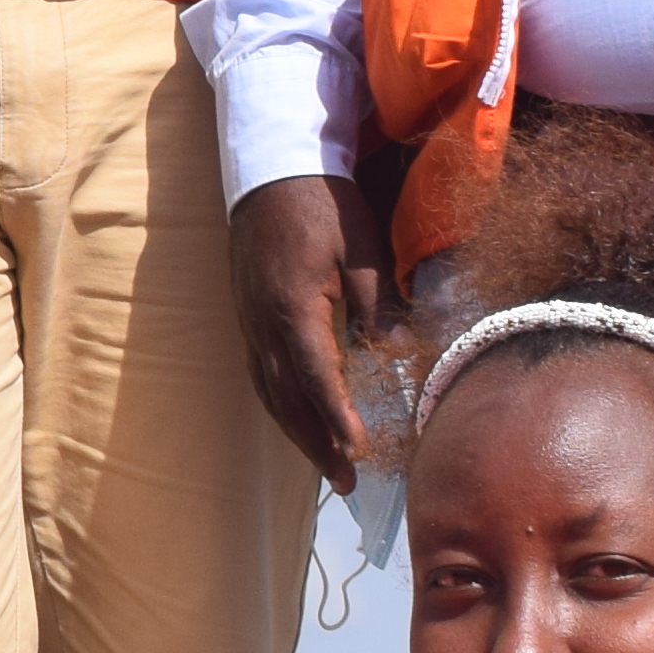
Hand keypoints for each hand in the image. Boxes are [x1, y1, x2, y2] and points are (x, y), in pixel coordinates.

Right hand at [228, 174, 399, 494]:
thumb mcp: (362, 249)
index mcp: (293, 308)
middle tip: (345, 483)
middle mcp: (263, 324)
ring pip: (270, 392)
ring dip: (296, 433)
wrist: (269, 169)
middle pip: (287, 399)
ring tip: (326, 464)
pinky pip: (262, 374)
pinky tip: (299, 419)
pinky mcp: (248, 315)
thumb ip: (380, 305)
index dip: (337, 418)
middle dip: (316, 444)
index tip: (359, 451)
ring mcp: (250, 322)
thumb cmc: (322, 204)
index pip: (317, 377)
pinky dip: (281, 406)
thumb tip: (405, 354)